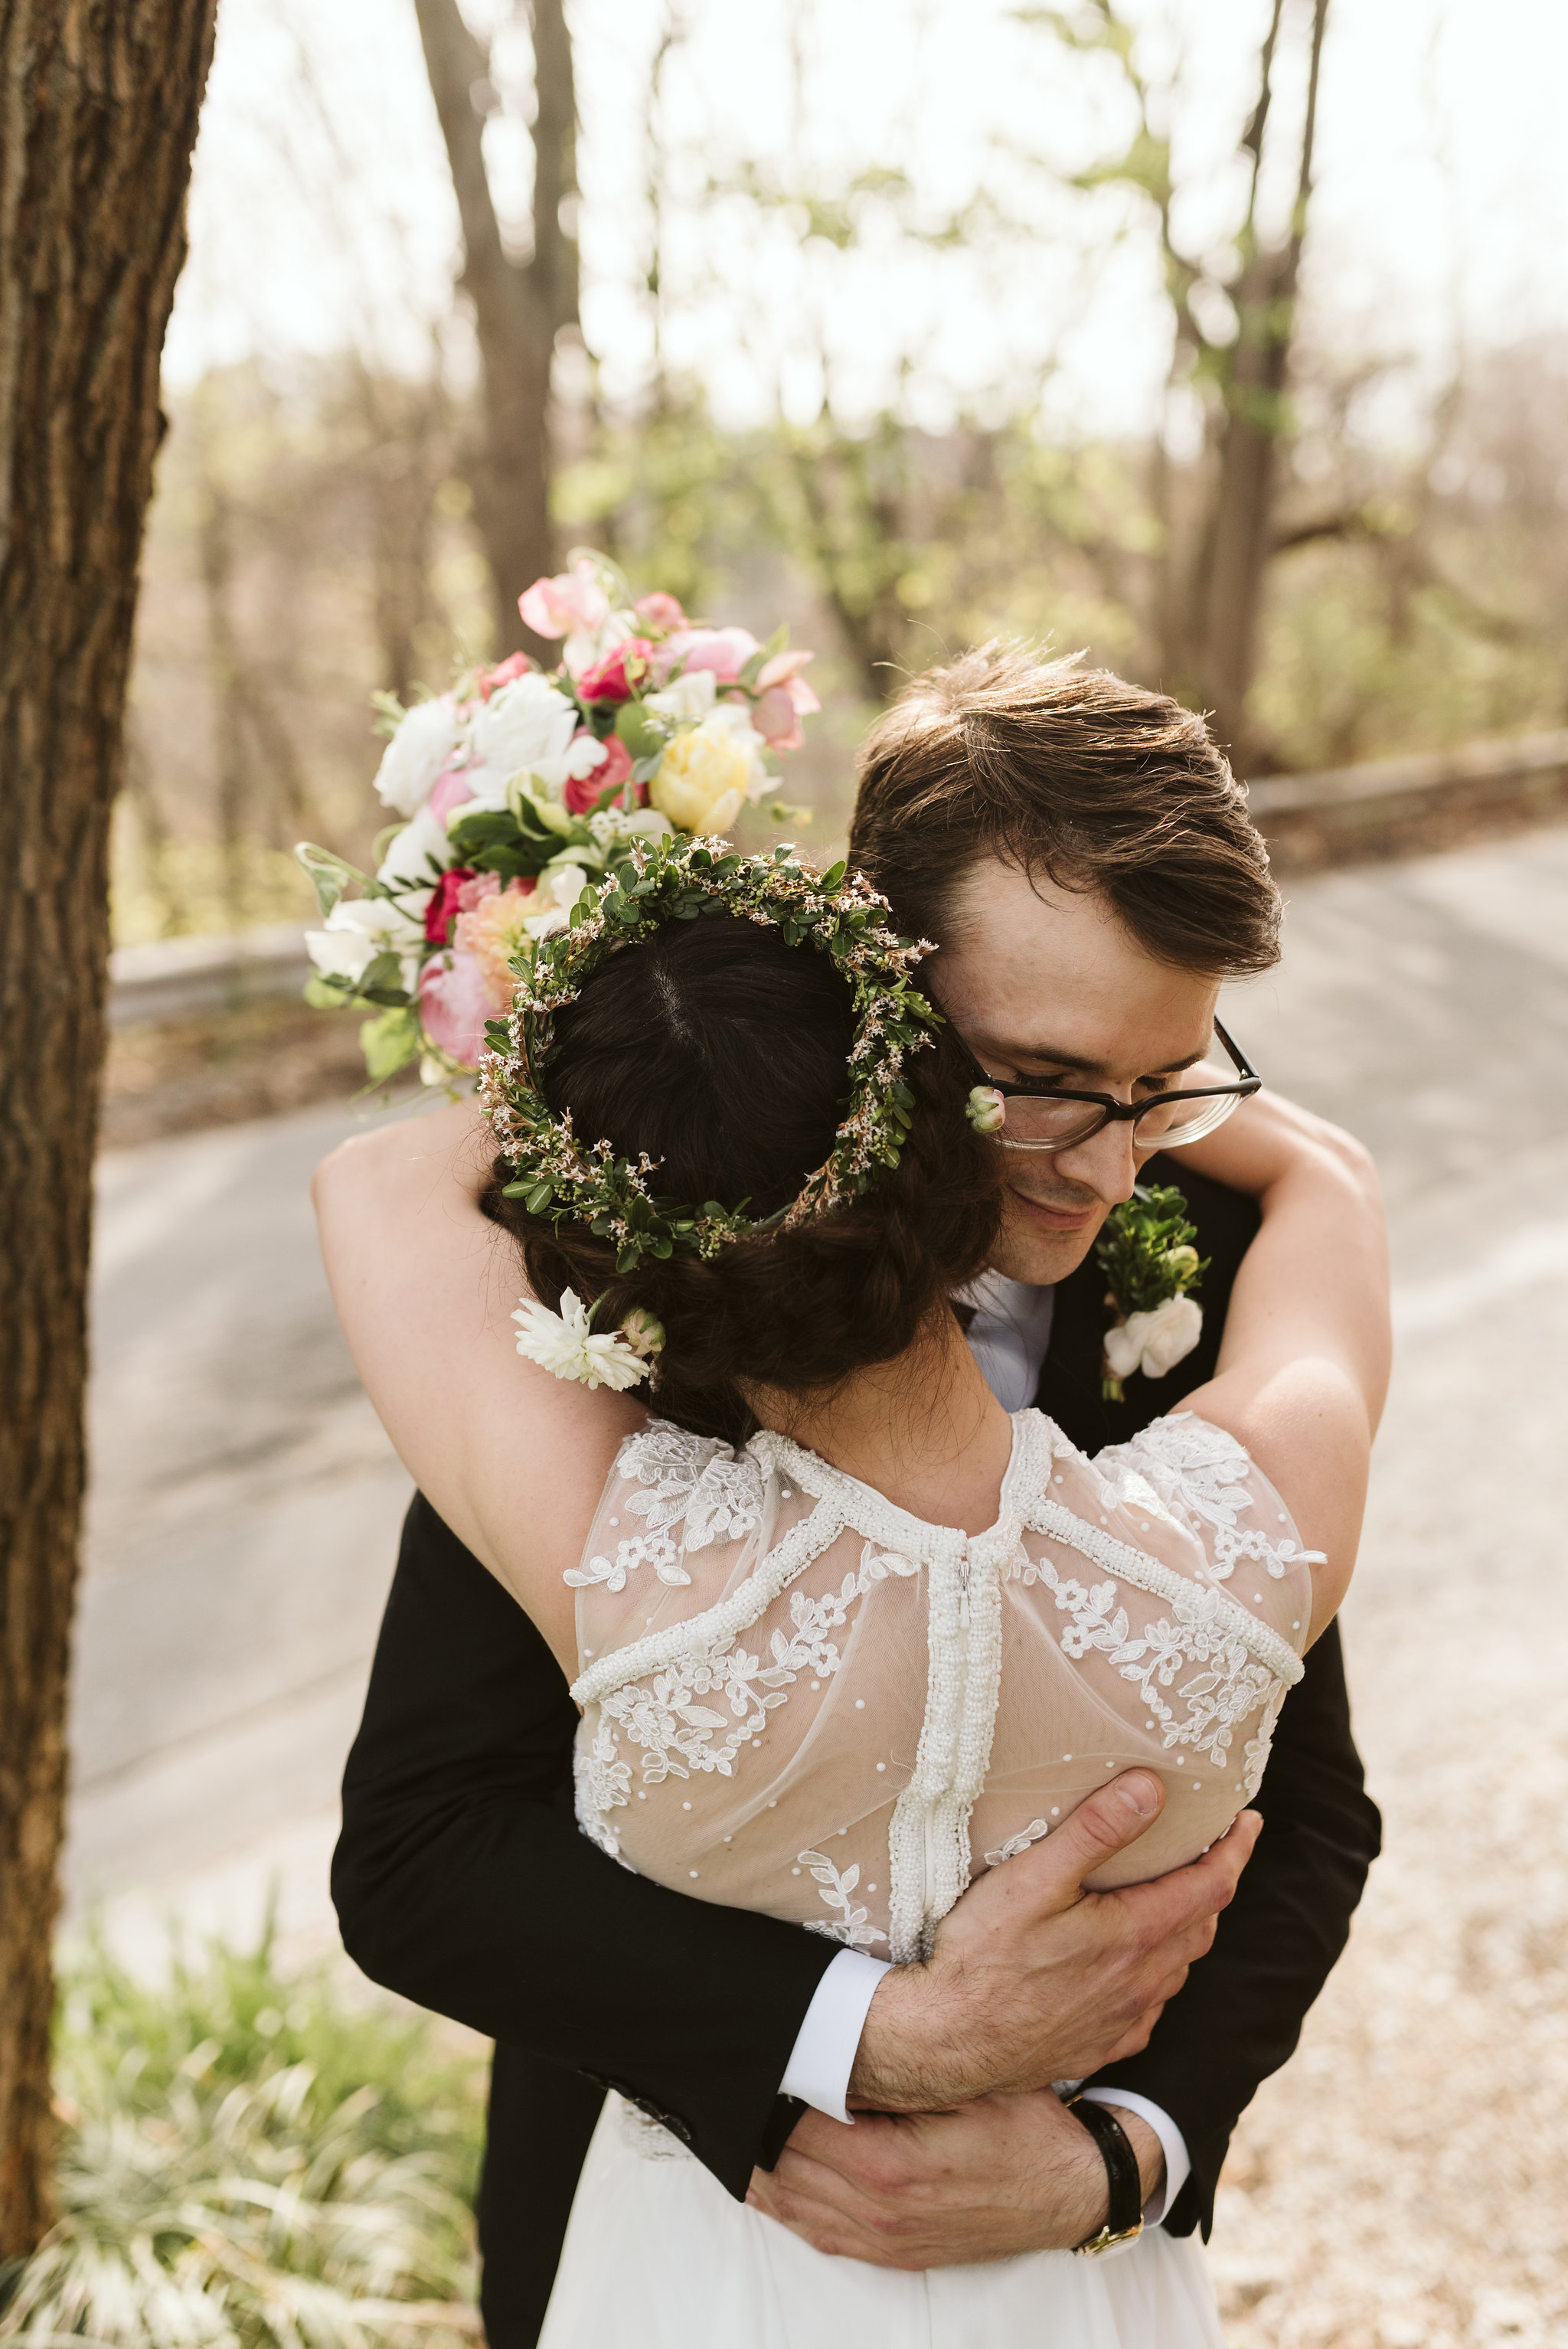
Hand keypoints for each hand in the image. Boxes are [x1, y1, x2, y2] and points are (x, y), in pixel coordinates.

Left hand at [748, 2092, 1162, 2268]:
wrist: (1076, 2187)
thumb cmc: (1026, 2126)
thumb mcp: (967, 2085)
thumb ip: (896, 2074)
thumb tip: (831, 2047)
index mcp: (890, 2167)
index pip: (796, 2127)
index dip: (765, 2090)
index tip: (742, 2056)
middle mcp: (879, 2212)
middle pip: (783, 2167)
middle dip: (749, 2125)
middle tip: (719, 2081)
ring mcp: (885, 2239)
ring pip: (792, 2204)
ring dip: (754, 2167)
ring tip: (723, 2122)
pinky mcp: (896, 2252)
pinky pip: (820, 2232)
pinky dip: (783, 2205)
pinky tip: (761, 2181)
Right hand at [851, 1770, 1259, 2109]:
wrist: (945, 2043)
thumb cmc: (982, 1956)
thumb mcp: (1033, 1878)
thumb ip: (1096, 1831)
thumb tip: (1152, 1788)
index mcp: (1135, 1935)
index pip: (1212, 1885)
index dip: (1236, 1849)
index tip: (1249, 1821)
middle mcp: (1141, 1982)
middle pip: (1201, 1925)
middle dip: (1213, 1884)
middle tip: (1211, 1852)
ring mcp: (1123, 2020)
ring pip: (1179, 1969)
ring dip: (1187, 1930)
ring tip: (1174, 1900)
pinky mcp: (1100, 2047)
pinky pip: (1151, 2008)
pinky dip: (1158, 1976)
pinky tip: (1137, 1967)